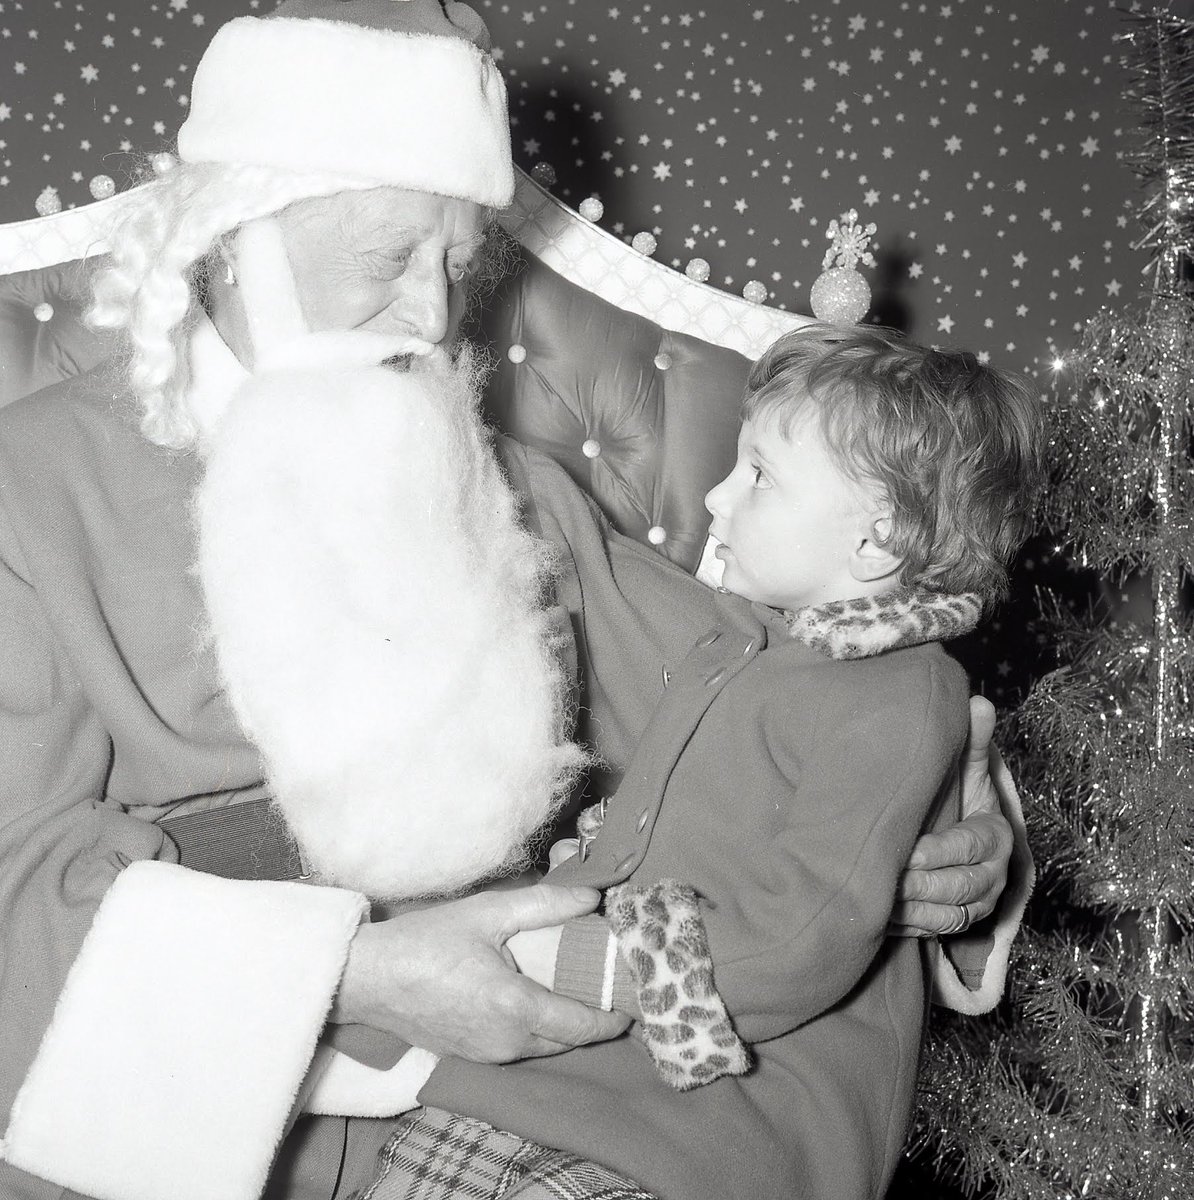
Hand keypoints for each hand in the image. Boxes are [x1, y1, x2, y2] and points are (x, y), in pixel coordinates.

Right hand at [329, 883, 629, 1061]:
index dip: (614, 1017)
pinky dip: (539, 1029)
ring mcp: (488, 1056)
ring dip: (566, 1024)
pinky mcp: (471, 1057)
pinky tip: (538, 998)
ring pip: (545, 1047)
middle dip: (594, 1018)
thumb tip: (593, 897)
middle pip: (569, 1040)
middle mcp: (507, 1043)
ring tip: (580, 987)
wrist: (367, 979)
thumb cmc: (426, 941)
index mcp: (516, 1009)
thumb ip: (546, 903)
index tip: (634, 998)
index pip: (583, 1024)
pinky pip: (520, 1048)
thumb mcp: (488, 911)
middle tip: (609, 985)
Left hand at [889, 695, 1013, 936]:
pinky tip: (879, 917)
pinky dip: (909, 927)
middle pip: (959, 888)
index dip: (940, 852)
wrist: (965, 835)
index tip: (909, 850)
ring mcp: (977, 904)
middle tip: (883, 877)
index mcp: (995, 837)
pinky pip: (936, 932)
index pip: (969, 848)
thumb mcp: (967, 770)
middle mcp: (992, 876)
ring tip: (877, 898)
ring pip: (948, 915)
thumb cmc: (961, 797)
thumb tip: (978, 702)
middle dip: (920, 884)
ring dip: (912, 910)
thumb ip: (971, 742)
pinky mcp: (959, 923)